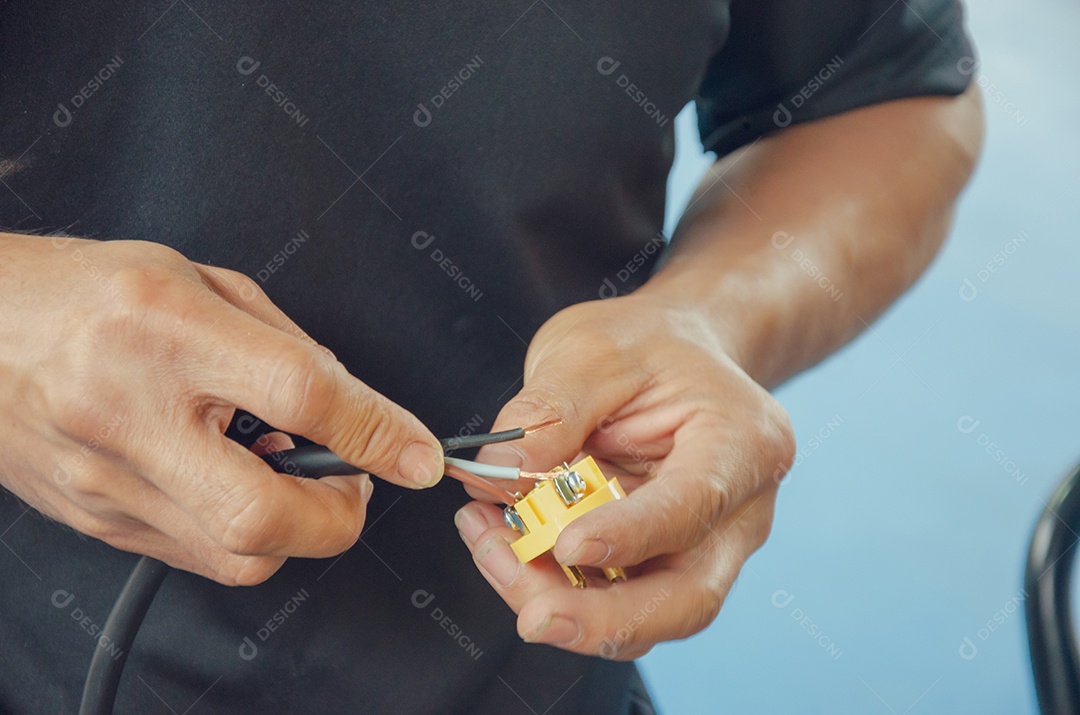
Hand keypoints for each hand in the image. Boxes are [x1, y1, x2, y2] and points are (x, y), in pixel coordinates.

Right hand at [0, 234, 442, 584]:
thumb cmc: (87, 293)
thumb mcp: (199, 280)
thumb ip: (285, 345)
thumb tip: (357, 409)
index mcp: (165, 328)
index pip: (300, 394)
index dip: (377, 431)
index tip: (417, 453)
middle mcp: (130, 412)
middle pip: (264, 514)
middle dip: (340, 514)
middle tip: (354, 480)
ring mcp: (107, 481)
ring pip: (238, 554)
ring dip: (296, 529)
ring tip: (290, 476)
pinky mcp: (98, 521)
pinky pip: (198, 556)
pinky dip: (244, 533)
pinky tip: (238, 486)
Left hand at [454, 294, 793, 659]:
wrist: (675, 350)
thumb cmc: (646, 343)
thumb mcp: (591, 349)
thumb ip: (549, 410)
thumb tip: (496, 477)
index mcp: (741, 443)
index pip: (693, 506)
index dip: (631, 536)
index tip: (567, 546)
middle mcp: (737, 511)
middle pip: (687, 599)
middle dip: (603, 620)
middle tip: (530, 617)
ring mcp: (705, 546)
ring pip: (647, 616)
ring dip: (565, 605)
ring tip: (493, 554)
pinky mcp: (662, 564)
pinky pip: (615, 598)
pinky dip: (556, 587)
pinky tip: (503, 549)